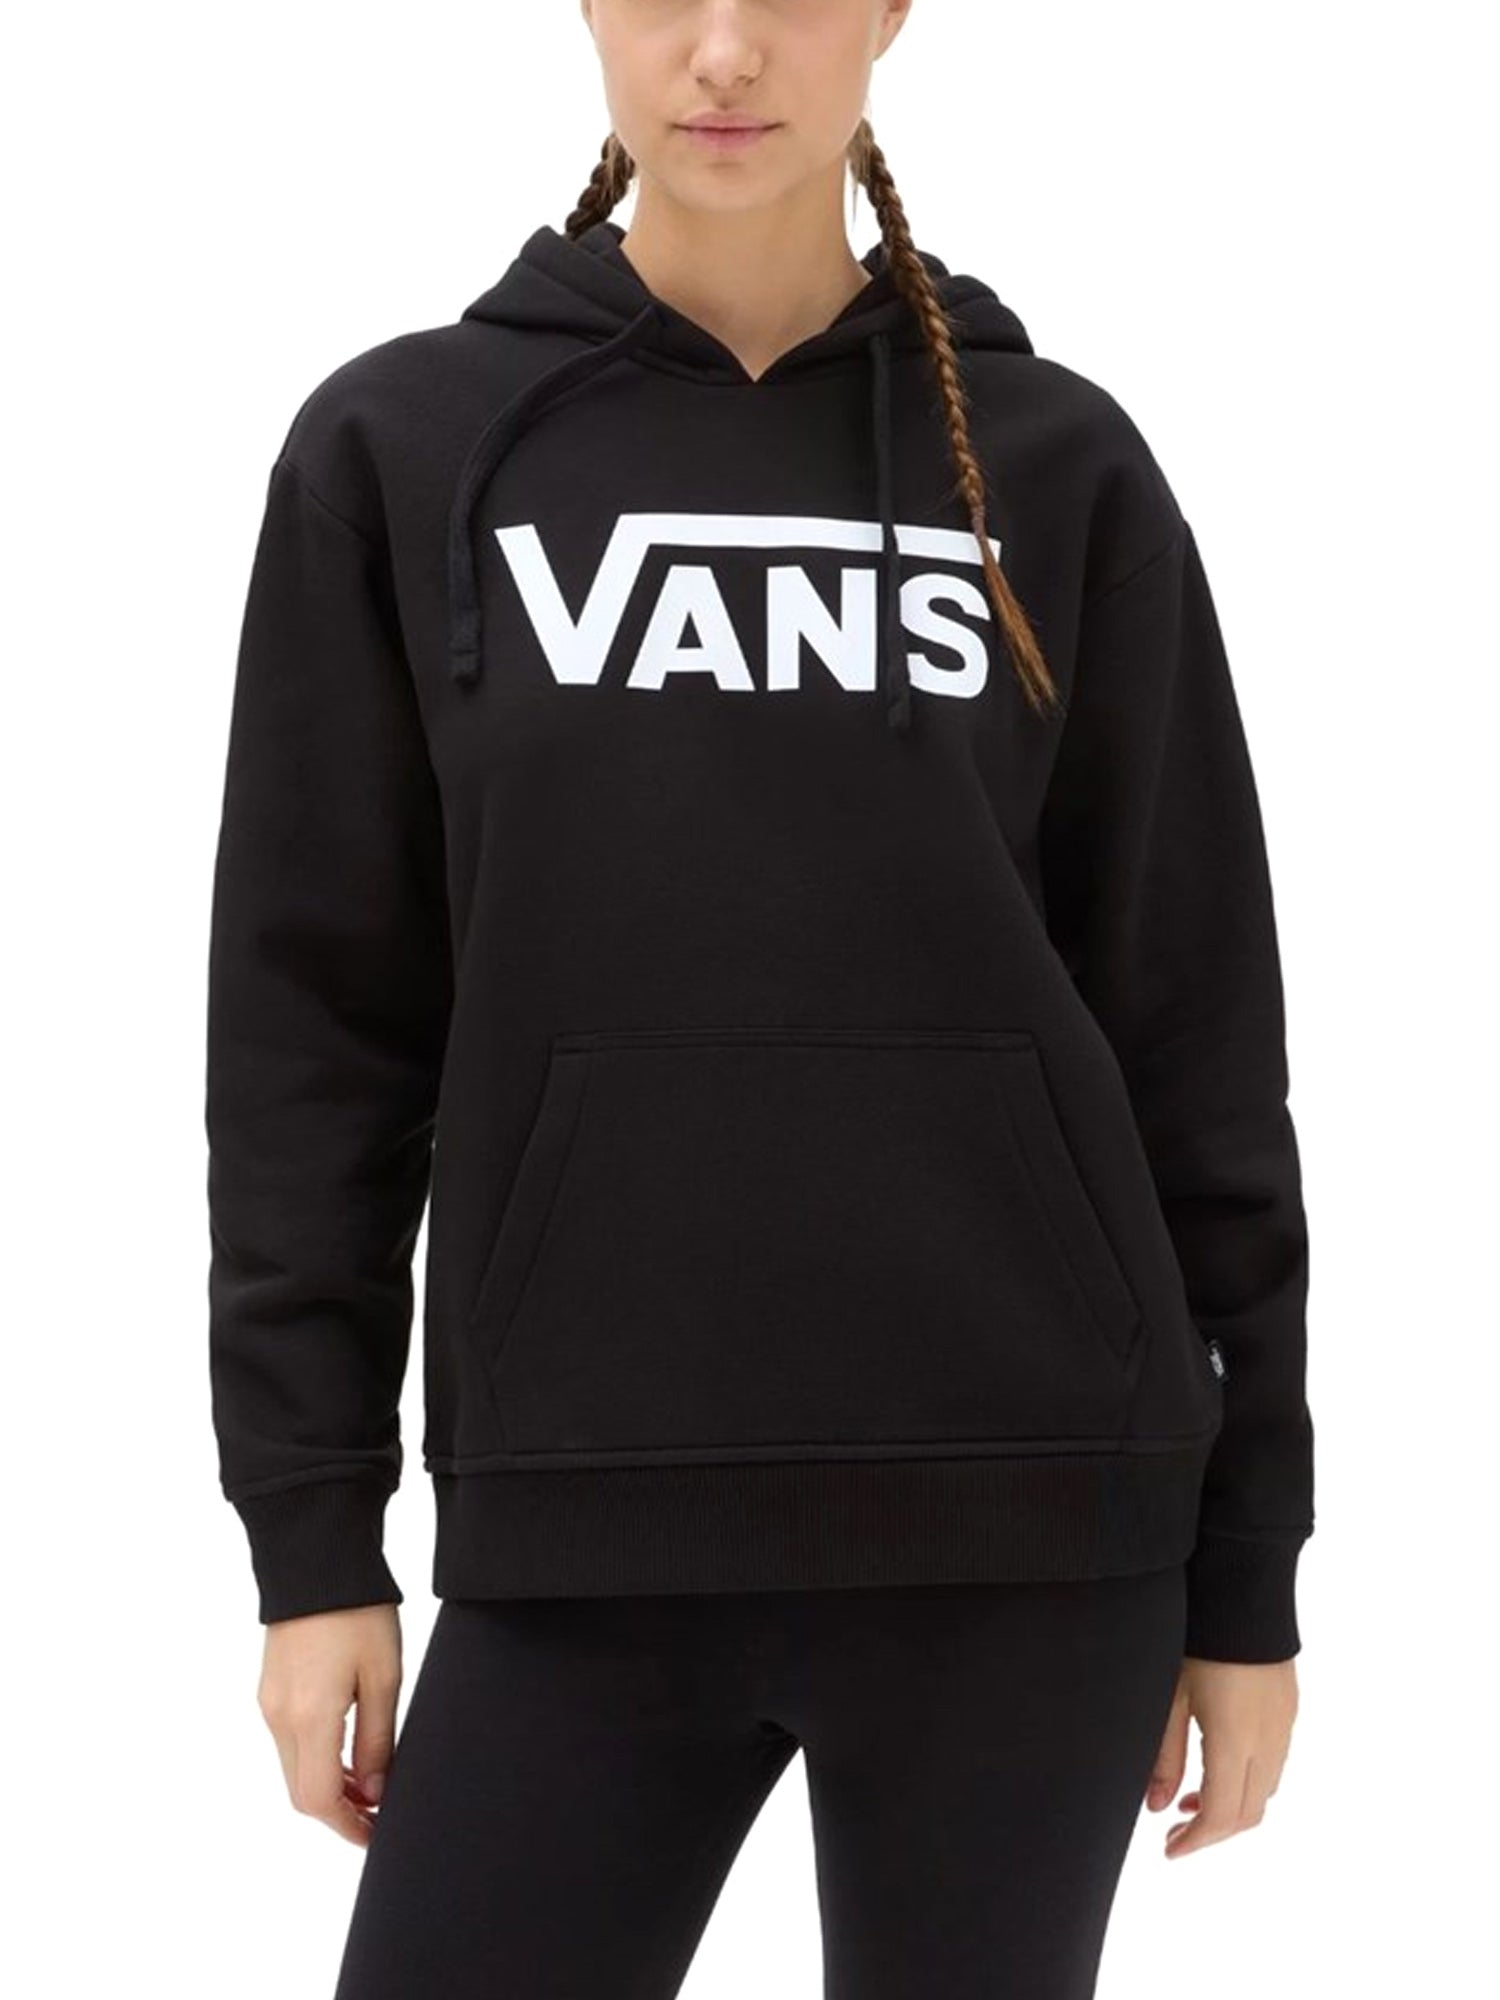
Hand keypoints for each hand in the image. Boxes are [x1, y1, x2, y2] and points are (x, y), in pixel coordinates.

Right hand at [257, 1603, 402, 1846]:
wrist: (318, 1560)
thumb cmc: (360, 1613)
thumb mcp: (384, 1677)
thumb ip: (378, 1742)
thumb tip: (373, 1794)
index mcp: (308, 1717)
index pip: (319, 1800)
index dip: (348, 1826)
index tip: (377, 1836)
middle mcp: (279, 1716)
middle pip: (301, 1792)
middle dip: (338, 1813)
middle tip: (378, 1816)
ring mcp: (269, 1702)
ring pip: (292, 1770)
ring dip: (326, 1787)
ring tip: (369, 1786)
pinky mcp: (269, 1688)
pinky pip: (288, 1743)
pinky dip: (315, 1760)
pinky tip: (346, 1753)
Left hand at [1145, 1655, 1299, 1857]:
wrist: (1242, 1587)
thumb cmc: (1196, 1635)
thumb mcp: (1168, 1694)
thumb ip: (1164, 1755)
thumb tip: (1155, 1807)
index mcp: (1234, 1739)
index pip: (1222, 1815)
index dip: (1196, 1841)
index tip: (1169, 1850)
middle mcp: (1268, 1740)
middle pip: (1249, 1813)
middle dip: (1213, 1831)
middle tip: (1175, 1830)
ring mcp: (1284, 1724)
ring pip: (1265, 1791)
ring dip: (1232, 1807)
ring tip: (1190, 1799)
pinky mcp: (1289, 1708)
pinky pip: (1274, 1763)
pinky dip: (1248, 1781)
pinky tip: (1218, 1765)